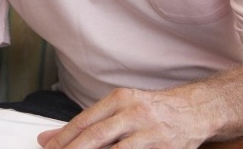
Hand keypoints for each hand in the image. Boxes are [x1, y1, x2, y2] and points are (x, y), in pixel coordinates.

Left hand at [37, 88, 206, 148]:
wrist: (194, 110)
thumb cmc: (150, 110)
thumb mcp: (119, 108)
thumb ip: (87, 123)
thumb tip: (48, 137)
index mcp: (120, 99)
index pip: (85, 121)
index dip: (64, 137)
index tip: (48, 148)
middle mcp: (134, 113)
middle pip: (97, 136)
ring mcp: (151, 133)